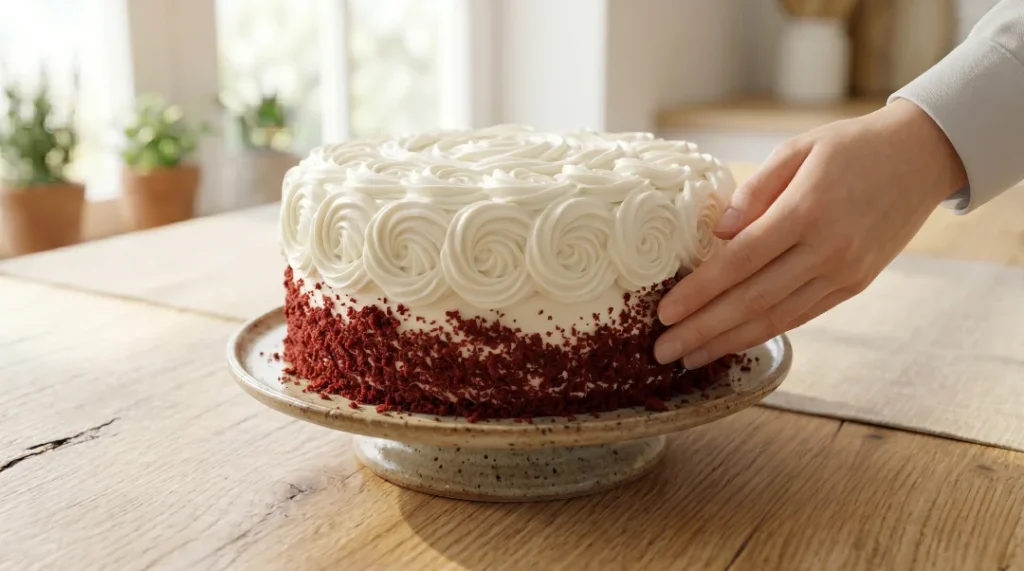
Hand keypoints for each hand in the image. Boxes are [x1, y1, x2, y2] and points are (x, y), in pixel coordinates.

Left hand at [654, 99, 967, 367]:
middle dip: (702, 330)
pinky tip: (733, 342)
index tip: (665, 313)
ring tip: (690, 357)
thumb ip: (754, 192)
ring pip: (776, 317)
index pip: (739, 263)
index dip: (699, 293)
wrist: (922, 157)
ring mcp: (844, 273)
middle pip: (752, 301)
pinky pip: (801, 316)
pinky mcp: (855, 285)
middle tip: (663, 351)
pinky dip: (764, 332)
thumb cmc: (850, 147)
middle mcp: (827, 250)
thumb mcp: (797, 150)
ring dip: (728, 341)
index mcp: (807, 211)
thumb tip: (718, 234)